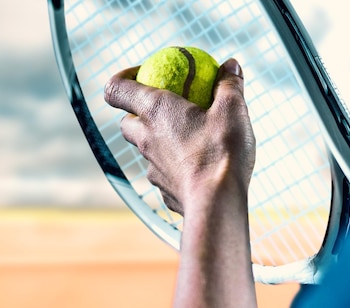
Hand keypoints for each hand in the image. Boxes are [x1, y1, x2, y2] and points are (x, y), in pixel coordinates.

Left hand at [104, 58, 255, 215]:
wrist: (217, 202)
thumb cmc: (221, 150)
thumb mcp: (233, 109)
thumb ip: (229, 84)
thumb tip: (231, 64)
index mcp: (156, 110)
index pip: (116, 88)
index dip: (122, 77)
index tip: (142, 73)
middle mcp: (146, 138)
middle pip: (127, 121)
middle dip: (138, 112)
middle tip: (167, 108)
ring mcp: (151, 167)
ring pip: (145, 148)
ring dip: (159, 139)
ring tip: (188, 137)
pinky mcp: (163, 189)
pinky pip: (164, 172)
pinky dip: (174, 165)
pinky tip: (198, 166)